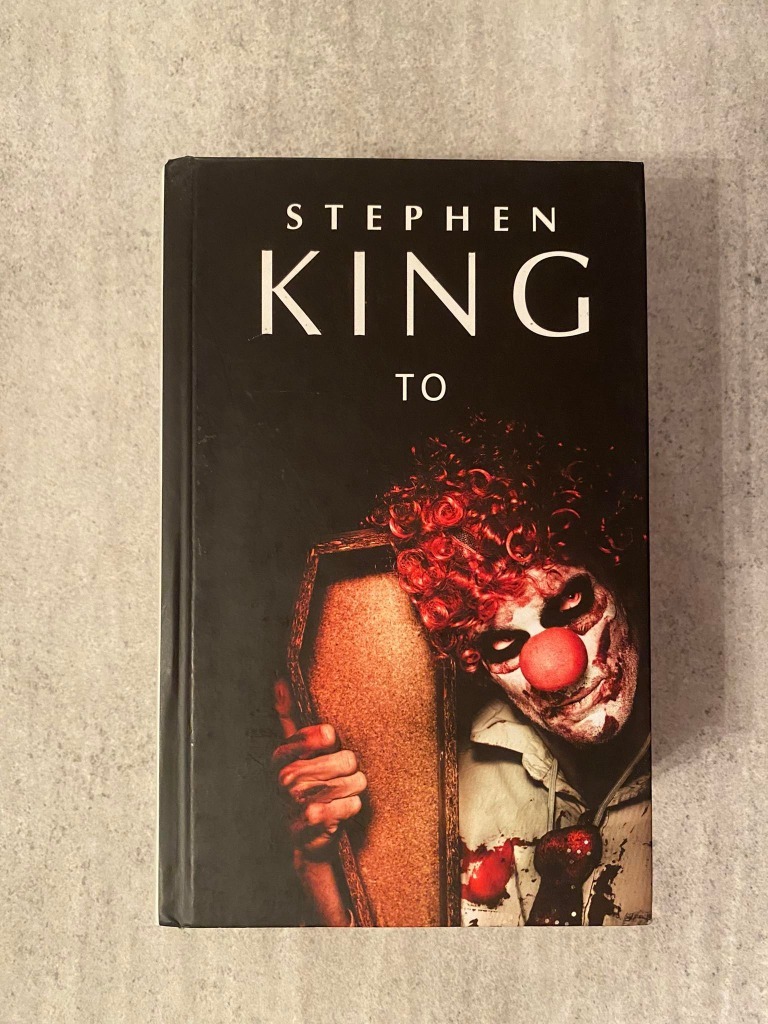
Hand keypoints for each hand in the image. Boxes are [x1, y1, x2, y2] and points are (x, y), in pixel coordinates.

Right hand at [273, 679, 366, 855]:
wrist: (304, 836)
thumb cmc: (306, 785)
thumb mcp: (295, 750)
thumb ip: (288, 715)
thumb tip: (279, 680)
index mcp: (281, 756)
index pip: (319, 734)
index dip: (330, 741)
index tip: (329, 744)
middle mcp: (284, 777)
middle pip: (345, 760)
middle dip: (350, 769)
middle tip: (341, 776)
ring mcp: (295, 802)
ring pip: (352, 782)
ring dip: (354, 789)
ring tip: (343, 793)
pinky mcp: (310, 823)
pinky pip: (351, 805)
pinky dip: (351, 807)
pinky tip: (341, 810)